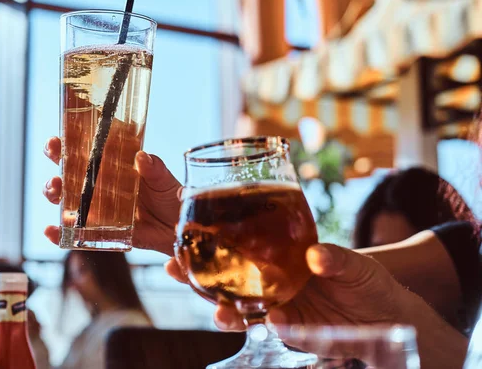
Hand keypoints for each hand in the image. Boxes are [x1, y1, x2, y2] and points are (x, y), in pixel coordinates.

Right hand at [42, 137, 180, 254]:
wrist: (177, 228)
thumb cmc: (169, 196)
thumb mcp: (163, 178)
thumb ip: (154, 168)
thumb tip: (141, 156)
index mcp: (113, 165)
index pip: (87, 147)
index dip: (70, 139)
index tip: (61, 135)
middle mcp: (100, 184)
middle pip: (69, 168)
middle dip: (56, 158)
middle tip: (53, 151)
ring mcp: (96, 207)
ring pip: (66, 197)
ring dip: (54, 191)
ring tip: (56, 189)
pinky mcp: (98, 230)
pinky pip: (74, 231)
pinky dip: (58, 232)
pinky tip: (51, 230)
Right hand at [165, 243, 405, 329]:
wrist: (390, 316)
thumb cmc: (369, 281)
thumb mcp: (356, 264)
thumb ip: (335, 259)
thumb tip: (315, 255)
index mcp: (279, 255)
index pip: (238, 247)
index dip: (209, 242)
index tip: (184, 233)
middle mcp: (272, 280)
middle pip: (227, 278)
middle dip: (197, 276)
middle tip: (173, 269)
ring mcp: (280, 306)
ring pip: (240, 308)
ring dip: (223, 310)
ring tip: (218, 312)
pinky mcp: (293, 330)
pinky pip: (272, 328)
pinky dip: (267, 325)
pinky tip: (270, 322)